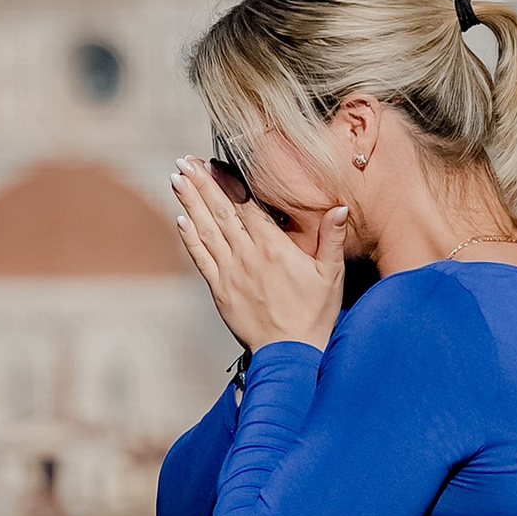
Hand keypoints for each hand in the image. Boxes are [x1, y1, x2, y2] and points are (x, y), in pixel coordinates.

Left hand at [170, 160, 346, 359]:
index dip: (228, 181)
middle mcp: (248, 255)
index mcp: (274, 247)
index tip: (213, 162)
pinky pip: (201, 258)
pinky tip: (181, 219)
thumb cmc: (315, 314)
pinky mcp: (220, 290)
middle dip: (202, 184)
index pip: (247, 205)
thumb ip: (332, 238)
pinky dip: (190, 238)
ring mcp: (230, 273)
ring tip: (177, 179)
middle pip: (220, 212)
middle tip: (185, 161)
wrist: (291, 354)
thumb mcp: (331, 274)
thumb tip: (339, 207)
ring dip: (190, 203)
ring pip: (206, 230)